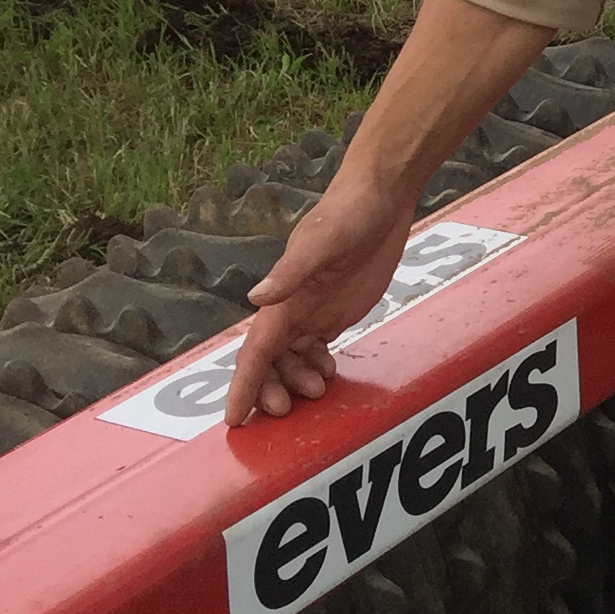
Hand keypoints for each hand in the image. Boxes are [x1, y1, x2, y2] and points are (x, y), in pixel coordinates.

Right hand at [226, 174, 409, 425]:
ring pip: (290, 360)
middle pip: (268, 363)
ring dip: (295, 381)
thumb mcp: (323, 240)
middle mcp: (292, 307)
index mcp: (283, 297)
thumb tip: (255, 299)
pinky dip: (315, 367)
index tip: (233, 419)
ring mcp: (313, 310)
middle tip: (287, 410)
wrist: (381, 195)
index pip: (254, 351)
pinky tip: (327, 375)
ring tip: (318, 390)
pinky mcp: (335, 310)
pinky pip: (314, 349)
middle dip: (269, 390)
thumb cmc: (350, 212)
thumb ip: (291, 270)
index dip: (242, 385)